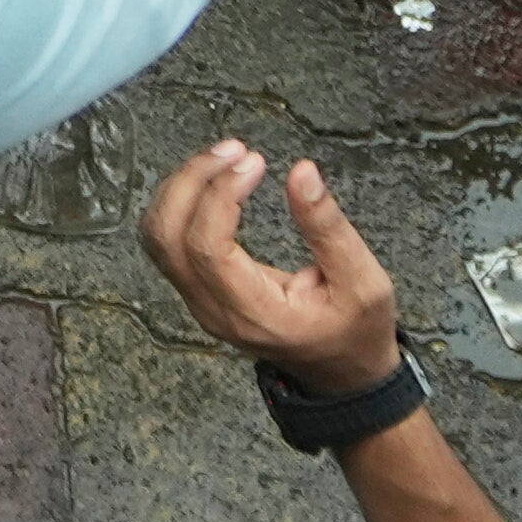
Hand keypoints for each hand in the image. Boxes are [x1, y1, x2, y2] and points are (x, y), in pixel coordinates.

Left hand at [138, 138, 410, 396]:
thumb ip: (330, 229)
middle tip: (234, 150)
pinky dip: (179, 202)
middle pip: (167, 239)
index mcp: (256, 315)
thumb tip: (302, 172)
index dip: (220, 195)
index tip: (254, 161)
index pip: (207, 248)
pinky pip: (167, 242)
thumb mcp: (364, 281)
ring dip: (180, 188)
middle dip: (192, 181)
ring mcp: (200, 304)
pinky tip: (213, 179)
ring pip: (158, 238)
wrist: (342, 372)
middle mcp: (215, 312)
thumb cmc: (355, 330)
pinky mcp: (198, 291)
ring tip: (224, 157)